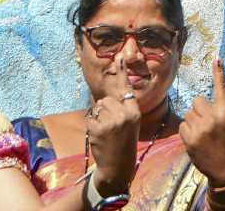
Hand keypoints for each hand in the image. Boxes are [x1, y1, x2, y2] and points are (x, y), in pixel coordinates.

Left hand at [86, 58, 140, 195]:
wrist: (118, 167)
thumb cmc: (123, 143)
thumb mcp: (130, 124)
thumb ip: (123, 108)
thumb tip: (110, 94)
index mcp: (134, 112)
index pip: (125, 89)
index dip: (121, 73)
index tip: (119, 58)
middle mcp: (124, 114)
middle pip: (106, 99)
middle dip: (104, 110)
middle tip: (111, 128)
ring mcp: (111, 121)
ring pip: (97, 107)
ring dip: (97, 118)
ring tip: (106, 132)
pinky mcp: (98, 128)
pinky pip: (90, 118)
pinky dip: (91, 126)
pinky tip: (99, 137)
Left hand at [179, 59, 224, 186]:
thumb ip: (220, 112)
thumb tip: (204, 103)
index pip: (221, 89)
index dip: (218, 73)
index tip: (216, 58)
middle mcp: (213, 118)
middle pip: (197, 101)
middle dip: (199, 109)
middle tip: (207, 123)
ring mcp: (200, 129)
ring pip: (188, 113)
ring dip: (193, 121)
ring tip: (202, 134)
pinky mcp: (189, 139)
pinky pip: (182, 126)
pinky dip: (187, 132)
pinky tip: (196, 140)